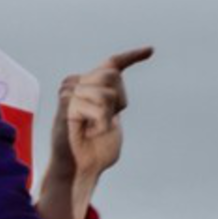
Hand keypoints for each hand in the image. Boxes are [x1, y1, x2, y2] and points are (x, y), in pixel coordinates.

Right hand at [38, 46, 154, 218]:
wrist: (82, 168)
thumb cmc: (96, 149)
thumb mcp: (112, 119)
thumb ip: (114, 100)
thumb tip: (114, 77)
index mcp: (88, 86)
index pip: (112, 64)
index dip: (132, 56)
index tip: (151, 50)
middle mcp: (76, 83)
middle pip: (112, 74)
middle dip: (118, 100)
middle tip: (105, 121)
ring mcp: (69, 91)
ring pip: (107, 92)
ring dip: (108, 115)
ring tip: (94, 127)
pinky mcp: (66, 103)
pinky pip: (98, 106)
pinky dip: (101, 122)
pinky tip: (89, 131)